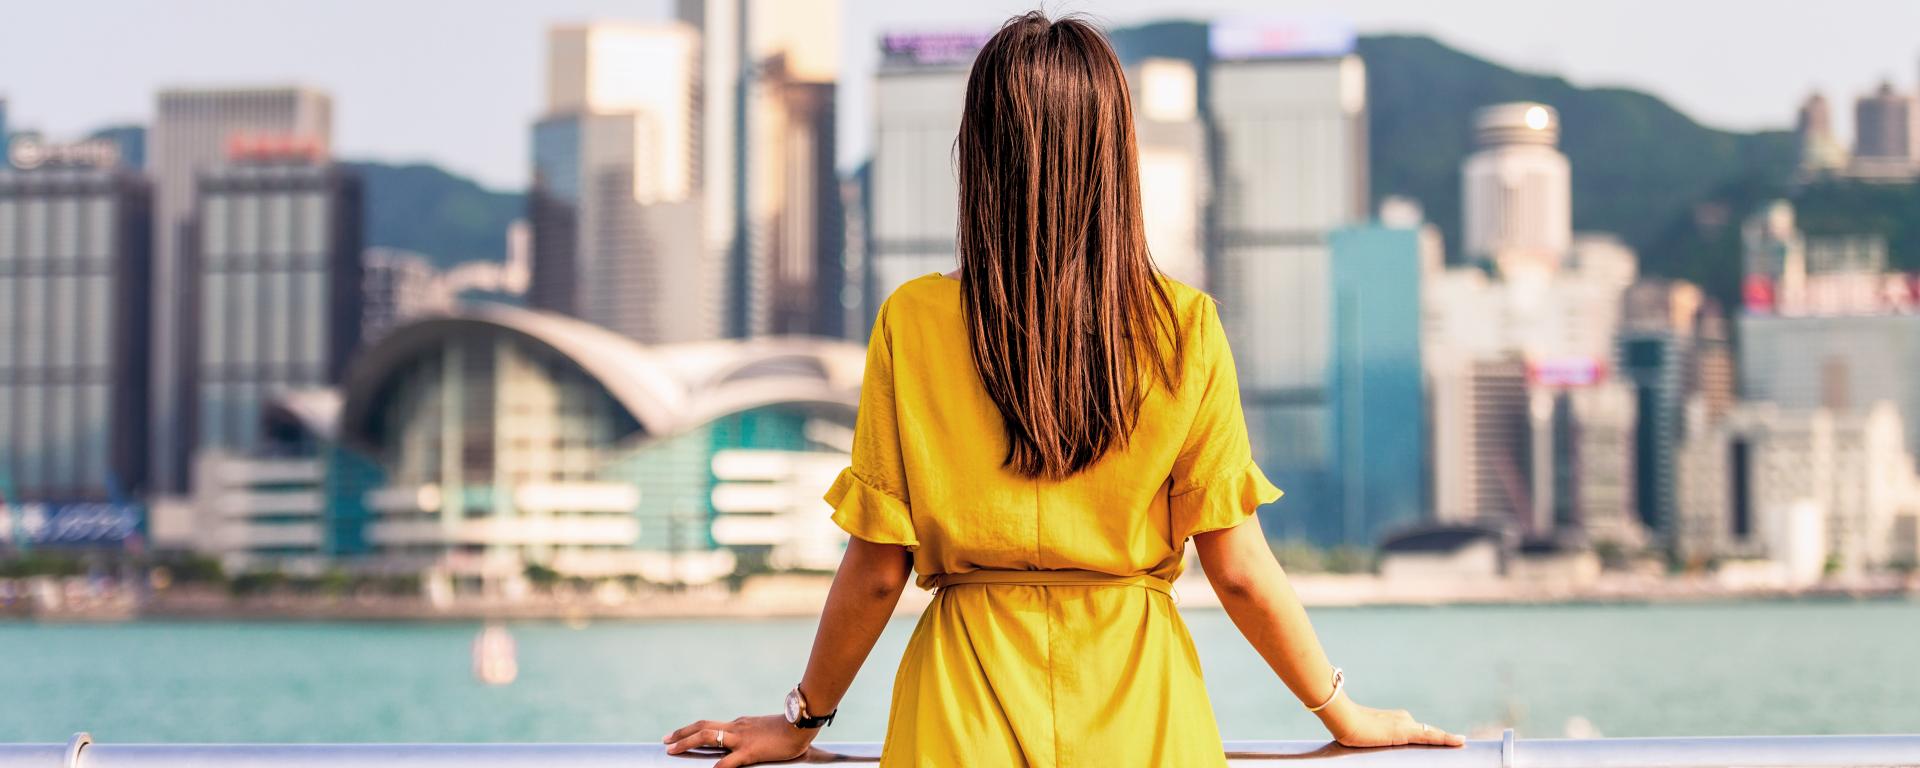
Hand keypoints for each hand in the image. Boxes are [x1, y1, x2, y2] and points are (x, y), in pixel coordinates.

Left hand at [664, 715, 814, 767]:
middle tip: (666, 741)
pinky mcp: (750, 751)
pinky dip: (717, 766)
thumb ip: (751, 734)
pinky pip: (730, 760)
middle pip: (702, 727)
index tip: (678, 735)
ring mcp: (741, 739)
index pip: (711, 726)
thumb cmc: (787, 729)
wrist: (801, 724)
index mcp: (739, 724)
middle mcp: (736, 728)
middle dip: (681, 734)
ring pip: (708, 736)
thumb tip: (744, 743)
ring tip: (672, 750)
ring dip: (687, 742)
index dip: (692, 730)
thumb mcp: (763, 729)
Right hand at [1316, 697, 1464, 748]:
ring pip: (1431, 734)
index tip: (1446, 739)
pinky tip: (1459, 741)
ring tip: (1461, 743)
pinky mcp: (1406, 732)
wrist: (1343, 719)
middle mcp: (1403, 719)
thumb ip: (1377, 737)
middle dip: (1442, 739)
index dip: (1433, 735)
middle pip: (1427, 732)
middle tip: (1459, 743)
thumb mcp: (1365, 734)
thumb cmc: (1348, 727)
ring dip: (1446, 740)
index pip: (1418, 730)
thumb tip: (1376, 741)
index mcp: (1395, 719)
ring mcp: (1405, 724)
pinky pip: (1431, 736)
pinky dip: (1446, 739)